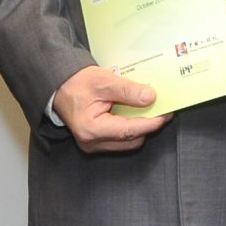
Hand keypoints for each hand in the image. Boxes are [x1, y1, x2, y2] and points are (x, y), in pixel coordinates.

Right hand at [52, 65, 170, 153]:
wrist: (59, 86)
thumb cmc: (76, 83)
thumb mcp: (103, 81)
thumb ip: (128, 91)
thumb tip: (150, 98)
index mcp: (92, 130)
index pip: (130, 130)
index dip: (151, 122)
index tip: (166, 113)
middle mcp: (92, 142)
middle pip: (131, 139)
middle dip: (148, 125)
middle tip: (161, 108)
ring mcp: (94, 144)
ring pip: (127, 141)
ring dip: (140, 126)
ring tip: (149, 109)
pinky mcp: (96, 141)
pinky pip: (120, 139)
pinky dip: (130, 126)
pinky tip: (135, 112)